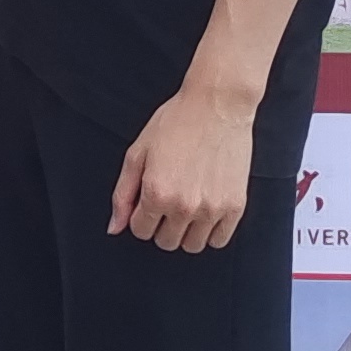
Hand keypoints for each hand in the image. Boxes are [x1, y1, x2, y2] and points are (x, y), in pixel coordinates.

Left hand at [108, 84, 255, 252]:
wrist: (217, 104)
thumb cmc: (177, 122)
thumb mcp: (138, 152)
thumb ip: (122, 194)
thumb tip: (115, 227)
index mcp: (156, 193)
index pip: (141, 231)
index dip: (141, 215)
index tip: (149, 198)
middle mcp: (184, 206)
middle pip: (165, 242)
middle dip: (161, 224)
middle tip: (168, 198)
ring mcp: (212, 209)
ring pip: (192, 246)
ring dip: (185, 231)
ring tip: (187, 204)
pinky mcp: (235, 206)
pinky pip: (219, 240)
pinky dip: (210, 231)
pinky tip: (205, 210)